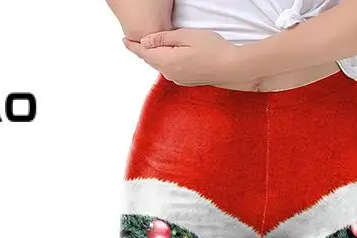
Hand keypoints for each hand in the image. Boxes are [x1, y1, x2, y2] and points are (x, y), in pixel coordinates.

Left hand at [123, 28, 256, 87]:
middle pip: (150, 61)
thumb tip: (145, 41)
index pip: (144, 52)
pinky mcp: (186, 81)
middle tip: (131, 43)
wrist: (232, 67)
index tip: (124, 40)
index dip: (132, 46)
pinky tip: (165, 57)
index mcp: (168, 61)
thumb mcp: (186, 36)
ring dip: (152, 57)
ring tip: (147, 48)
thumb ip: (164, 39)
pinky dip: (163, 62)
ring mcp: (178, 79)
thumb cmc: (212, 48)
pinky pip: (169, 70)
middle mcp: (170, 73)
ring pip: (159, 66)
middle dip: (140, 51)